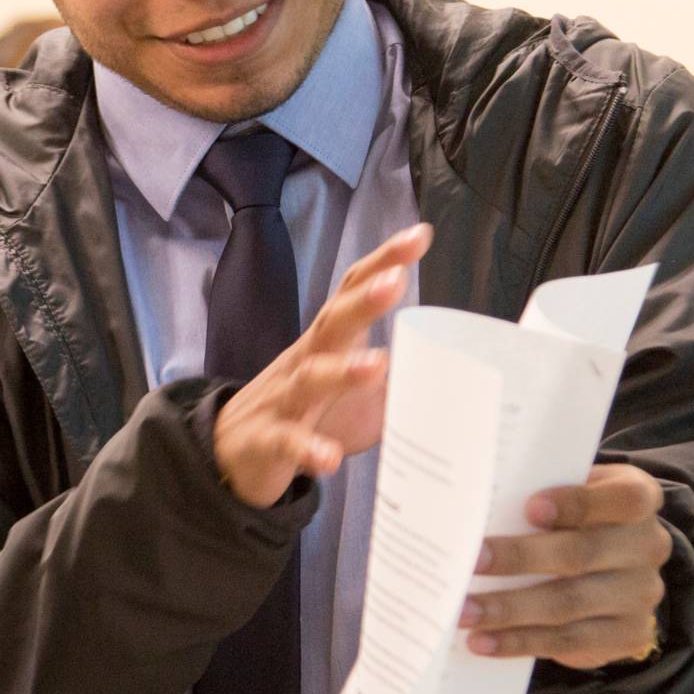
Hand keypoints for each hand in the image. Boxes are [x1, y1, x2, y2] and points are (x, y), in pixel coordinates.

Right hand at [211, 223, 429, 508]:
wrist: (230, 454)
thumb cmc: (306, 415)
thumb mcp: (360, 396)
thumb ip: (404, 383)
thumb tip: (463, 378)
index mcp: (328, 345)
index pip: (352, 292)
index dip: (383, 262)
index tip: (418, 236)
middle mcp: (305, 363)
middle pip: (332, 324)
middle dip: (364, 301)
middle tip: (396, 281)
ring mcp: (283, 401)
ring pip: (310, 380)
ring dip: (342, 371)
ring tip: (377, 366)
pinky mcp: (266, 443)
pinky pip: (286, 443)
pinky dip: (307, 449)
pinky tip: (328, 457)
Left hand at [459, 463, 671, 668]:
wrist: (614, 571)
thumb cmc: (575, 520)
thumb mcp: (570, 495)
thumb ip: (539, 495)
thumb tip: (476, 510)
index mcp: (638, 498)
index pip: (623, 498)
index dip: (577, 503)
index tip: (530, 509)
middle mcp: (647, 546)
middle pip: (581, 553)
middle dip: (519, 558)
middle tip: (471, 562)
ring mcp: (641, 594)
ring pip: (568, 603)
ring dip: (509, 610)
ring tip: (465, 612)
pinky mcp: (626, 635)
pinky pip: (566, 641)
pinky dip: (519, 642)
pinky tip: (483, 641)